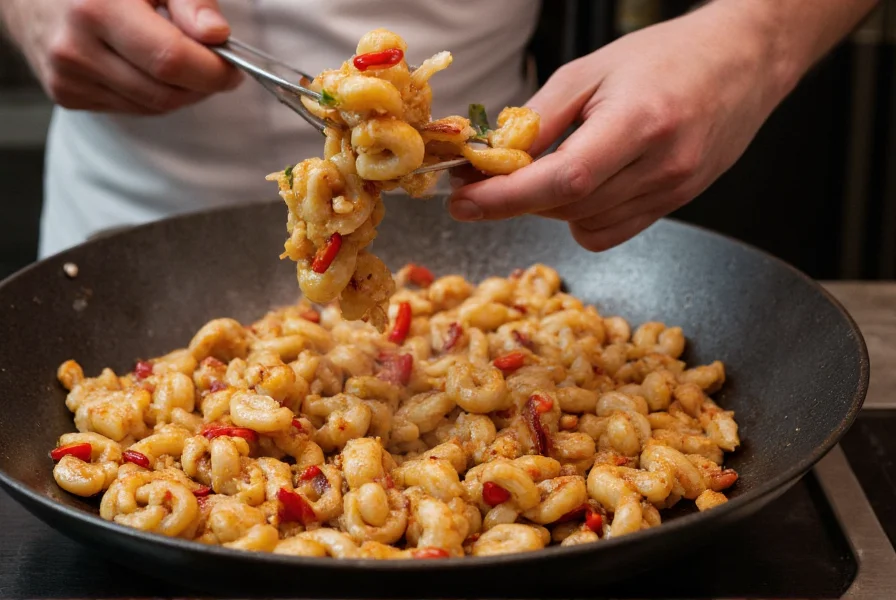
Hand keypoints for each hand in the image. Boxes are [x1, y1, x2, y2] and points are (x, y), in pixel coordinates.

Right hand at [0, 0, 240, 113]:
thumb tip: (217, 35)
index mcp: (97, 6)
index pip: (171, 60)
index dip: (212, 70)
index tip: (233, 66)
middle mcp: (75, 46)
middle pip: (165, 91)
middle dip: (202, 84)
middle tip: (217, 66)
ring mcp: (67, 76)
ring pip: (152, 106)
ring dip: (181, 91)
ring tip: (179, 59)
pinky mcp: (66, 94)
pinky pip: (132, 108)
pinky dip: (152, 93)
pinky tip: (145, 65)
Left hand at [448, 1, 794, 250]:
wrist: (744, 61)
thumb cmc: (667, 56)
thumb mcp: (591, 70)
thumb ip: (540, 119)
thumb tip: (490, 157)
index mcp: (640, 121)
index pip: (562, 179)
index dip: (505, 197)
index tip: (462, 201)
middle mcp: (662, 165)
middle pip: (567, 206)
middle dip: (515, 198)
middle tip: (481, 178)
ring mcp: (673, 190)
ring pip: (583, 224)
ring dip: (547, 206)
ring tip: (543, 169)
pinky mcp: (675, 204)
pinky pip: (609, 232)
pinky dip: (580, 216)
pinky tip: (581, 186)